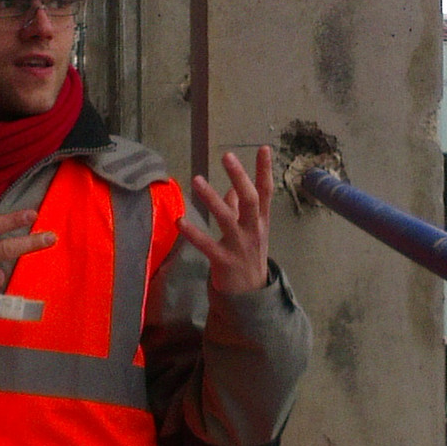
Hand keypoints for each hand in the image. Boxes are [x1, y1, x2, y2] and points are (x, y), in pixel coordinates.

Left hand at [183, 146, 272, 295]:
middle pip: (250, 200)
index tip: (263, 148)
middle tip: (227, 156)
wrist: (250, 297)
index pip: (266, 191)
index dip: (265, 170)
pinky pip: (207, 245)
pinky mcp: (223, 261)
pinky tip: (180, 221)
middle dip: (240, 177)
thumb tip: (232, 187)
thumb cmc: (248, 257)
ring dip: (212, 198)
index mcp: (261, 221)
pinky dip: (193, 233)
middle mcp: (253, 230)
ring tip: (197, 180)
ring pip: (226, 218)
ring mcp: (239, 245)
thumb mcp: (250, 232)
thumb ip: (239, 209)